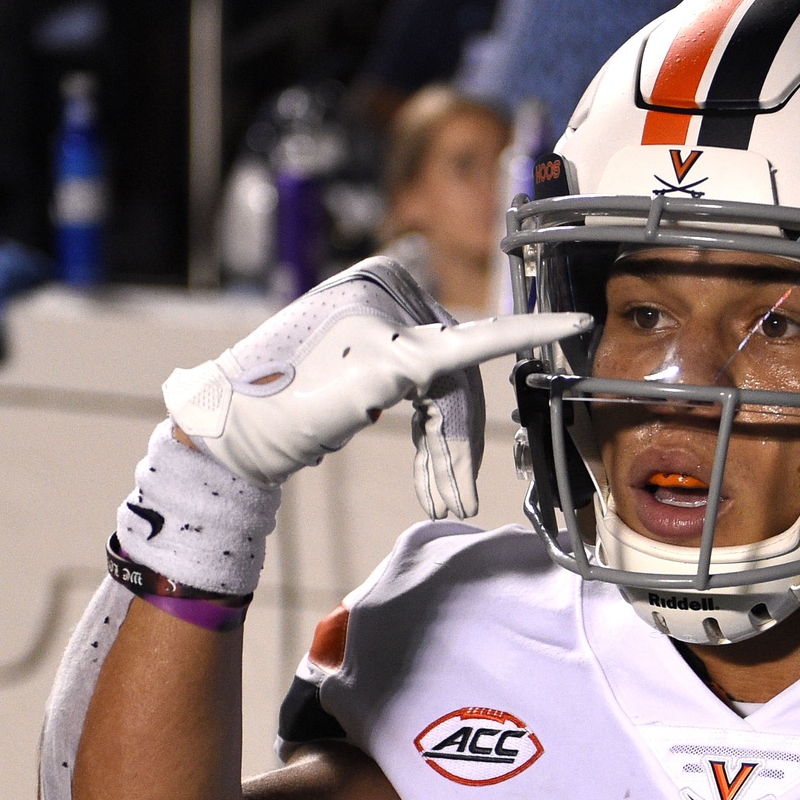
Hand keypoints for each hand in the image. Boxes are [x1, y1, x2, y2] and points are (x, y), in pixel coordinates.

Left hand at [163, 256, 591, 513]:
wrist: (227, 430)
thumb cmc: (275, 414)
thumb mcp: (346, 398)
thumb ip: (403, 373)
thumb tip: (455, 355)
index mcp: (380, 295)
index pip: (462, 328)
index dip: (524, 332)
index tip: (573, 324)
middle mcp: (386, 298)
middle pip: (455, 376)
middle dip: (458, 445)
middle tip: (459, 503)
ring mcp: (382, 326)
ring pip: (442, 394)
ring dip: (444, 452)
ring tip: (443, 503)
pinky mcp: (376, 353)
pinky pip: (423, 396)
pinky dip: (429, 440)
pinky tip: (430, 477)